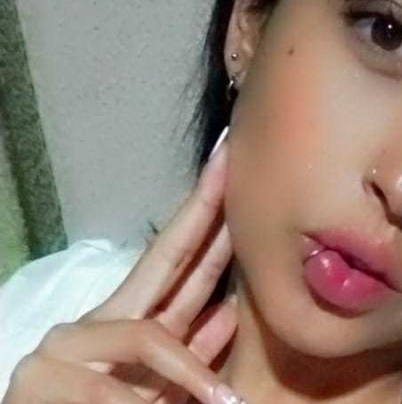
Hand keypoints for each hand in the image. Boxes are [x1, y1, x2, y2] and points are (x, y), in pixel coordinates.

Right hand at [3, 138, 242, 403]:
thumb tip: (228, 310)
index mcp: (135, 318)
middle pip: (165, 256)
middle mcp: (101, 316)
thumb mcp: (163, 384)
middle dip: (204, 209)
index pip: (176, 258)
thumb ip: (192, 347)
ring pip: (143, 338)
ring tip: (222, 402)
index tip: (231, 168)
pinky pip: (107, 393)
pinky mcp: (34, 381)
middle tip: (231, 158)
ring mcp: (65, 343)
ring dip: (186, 371)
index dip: (207, 214)